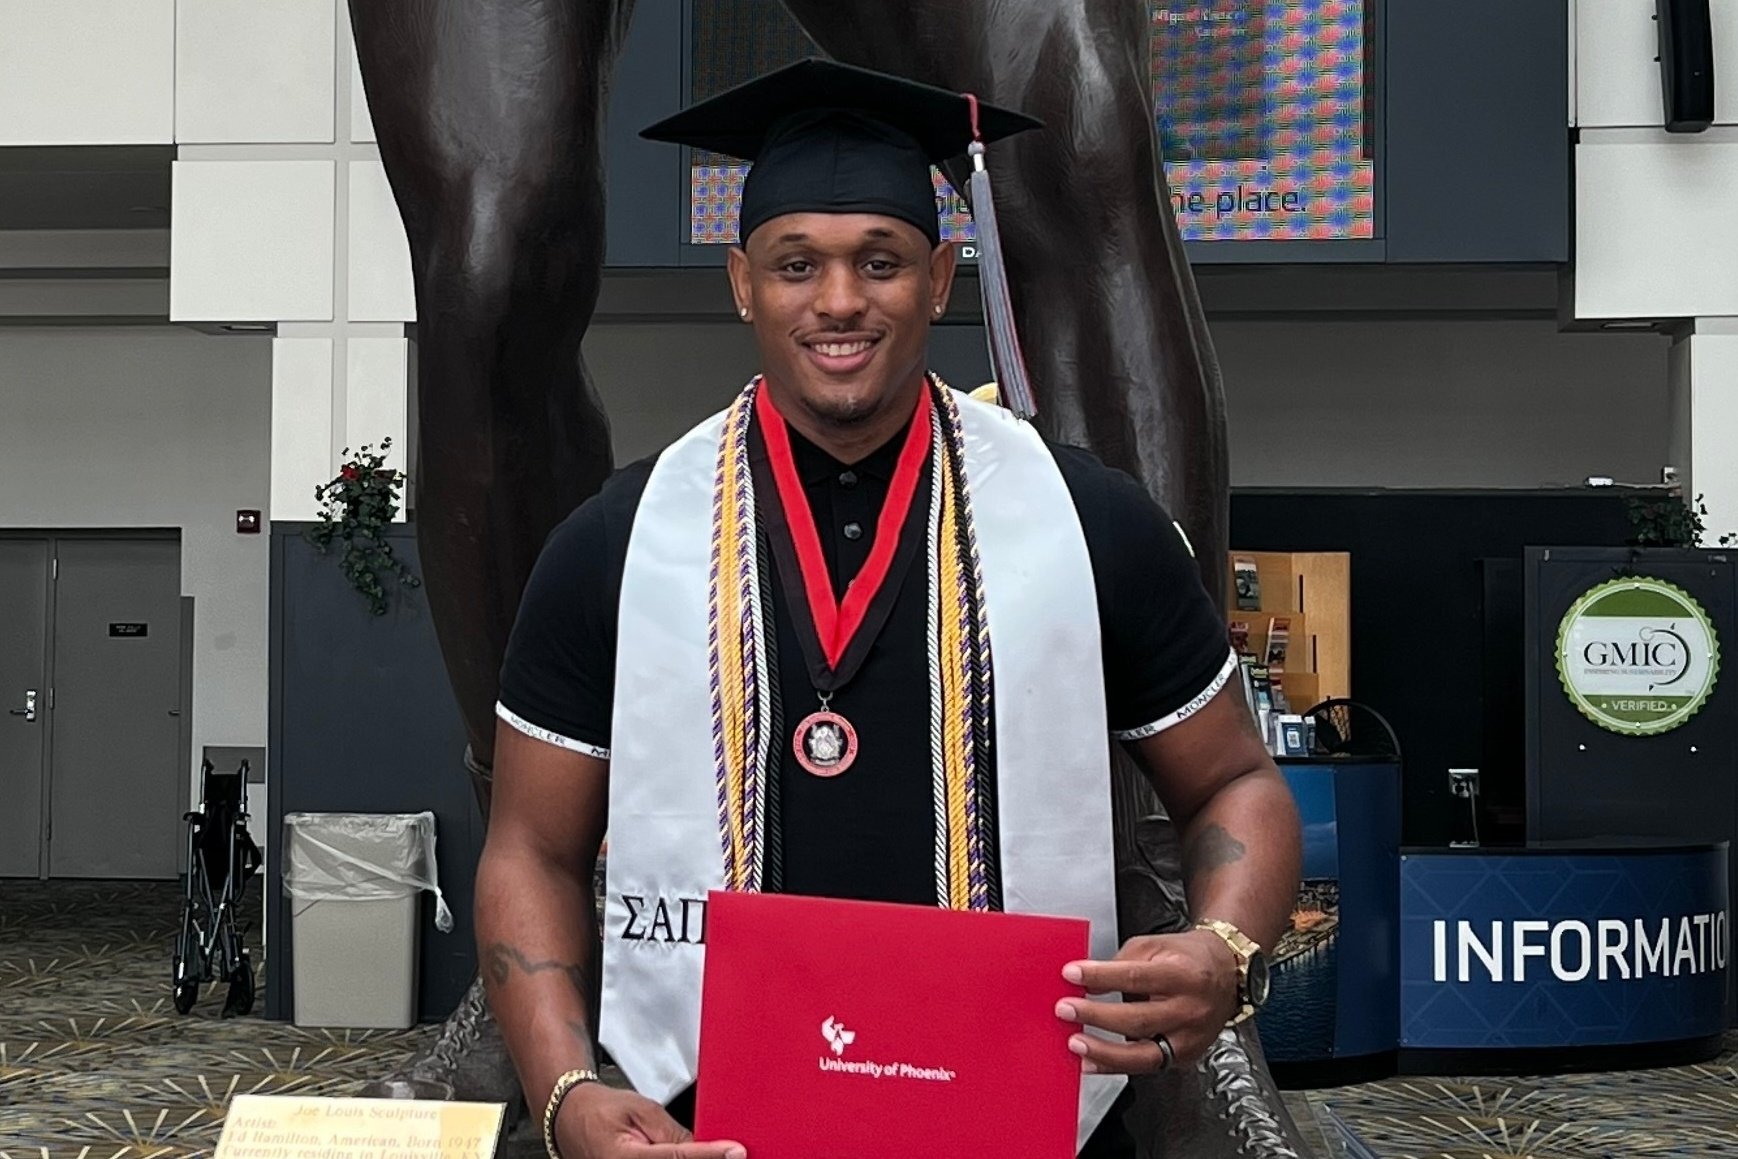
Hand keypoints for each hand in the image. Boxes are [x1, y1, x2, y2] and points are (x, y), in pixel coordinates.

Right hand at [556, 1082, 745, 1158]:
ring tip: (710, 1151)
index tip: (735, 1152)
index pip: (678, 1158)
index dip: (709, 1155)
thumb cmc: (601, 1110)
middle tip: (727, 1152)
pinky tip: (690, 1154)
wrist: (572, 1119)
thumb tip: (704, 1146)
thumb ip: (672, 1131)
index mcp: (623, 1158)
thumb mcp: (640, 1109)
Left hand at [1055, 930, 1239, 1073]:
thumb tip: (1086, 982)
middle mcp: (1190, 1010)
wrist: (1226, 973)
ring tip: (1075, 1043)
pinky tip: (1092, 1061)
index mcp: (1183, 975)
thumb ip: (1120, 963)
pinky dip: (1115, 1066)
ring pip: (1143, 1053)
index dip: (1101, 976)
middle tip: (1066, 1010)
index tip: (1072, 974)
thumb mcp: (1154, 947)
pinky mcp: (1183, 1056)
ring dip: (1104, 1051)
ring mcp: (1189, 1038)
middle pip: (1139, 1019)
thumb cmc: (1187, 958)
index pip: (1136, 976)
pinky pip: (1147, 1066)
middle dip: (1096, 1016)